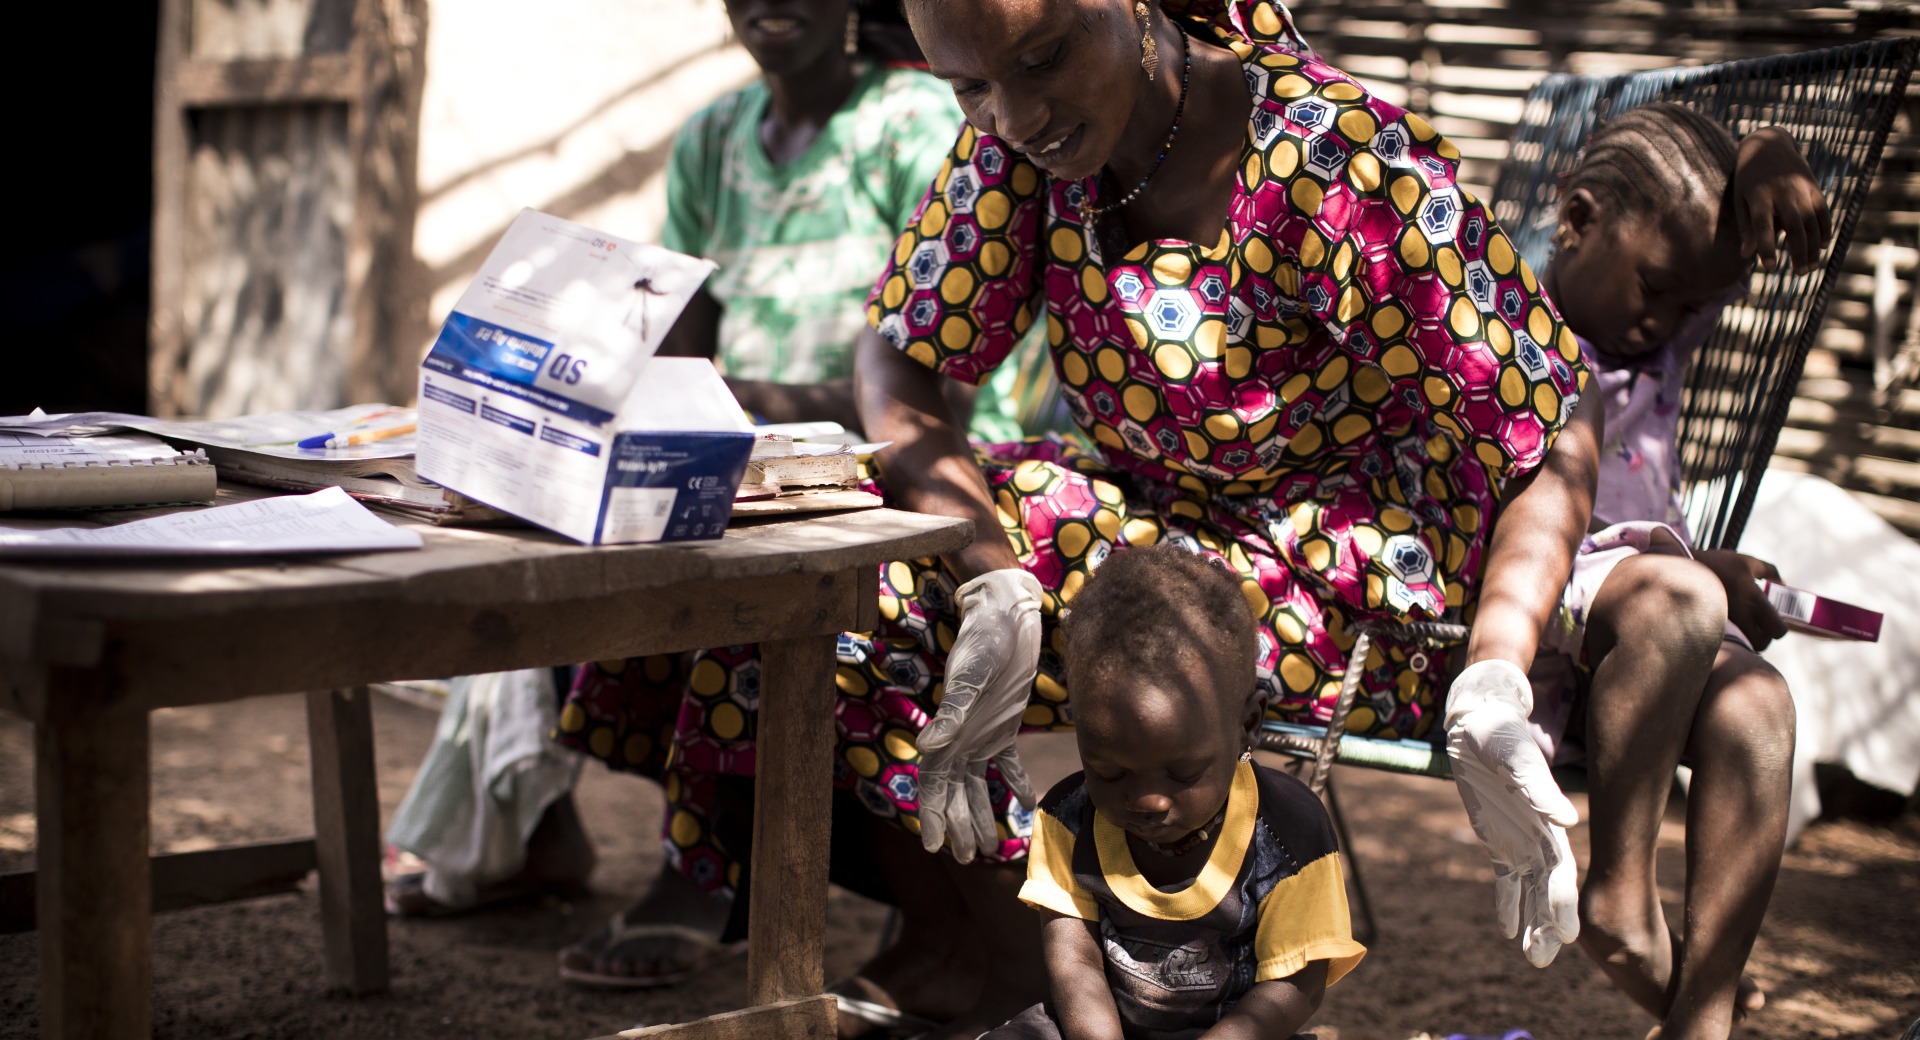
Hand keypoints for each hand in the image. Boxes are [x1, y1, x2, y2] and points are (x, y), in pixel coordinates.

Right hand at [916, 568, 1044, 862]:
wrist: (1007, 613)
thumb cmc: (985, 640)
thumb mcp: (971, 676)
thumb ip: (953, 714)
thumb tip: (926, 750)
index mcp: (947, 731)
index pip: (934, 783)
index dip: (933, 815)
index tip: (935, 847)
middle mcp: (960, 737)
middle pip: (954, 791)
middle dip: (958, 825)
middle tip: (966, 858)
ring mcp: (981, 733)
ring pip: (976, 784)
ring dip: (979, 813)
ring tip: (987, 847)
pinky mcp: (1004, 725)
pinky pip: (1005, 762)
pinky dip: (1013, 782)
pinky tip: (1023, 802)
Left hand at [1445, 659, 1580, 966]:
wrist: (1479, 721)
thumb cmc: (1501, 735)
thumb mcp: (1517, 759)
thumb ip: (1542, 790)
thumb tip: (1569, 822)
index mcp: (1548, 822)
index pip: (1560, 872)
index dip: (1563, 903)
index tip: (1569, 936)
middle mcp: (1540, 836)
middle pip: (1549, 890)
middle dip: (1549, 924)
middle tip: (1545, 960)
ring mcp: (1520, 840)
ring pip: (1530, 891)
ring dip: (1532, 922)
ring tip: (1535, 958)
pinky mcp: (1498, 839)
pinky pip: (1505, 878)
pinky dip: (1508, 903)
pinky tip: (1509, 930)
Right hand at [1696, 549, 1788, 650]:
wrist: (1682, 571)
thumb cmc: (1718, 564)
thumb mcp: (1747, 561)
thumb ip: (1769, 571)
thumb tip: (1782, 583)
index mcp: (1754, 600)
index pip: (1778, 629)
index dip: (1779, 628)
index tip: (1774, 620)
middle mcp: (1742, 616)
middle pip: (1761, 644)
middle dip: (1763, 638)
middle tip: (1760, 627)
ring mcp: (1726, 624)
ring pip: (1744, 645)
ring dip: (1747, 639)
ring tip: (1743, 625)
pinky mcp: (1712, 627)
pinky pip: (1728, 640)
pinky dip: (1732, 637)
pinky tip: (1727, 623)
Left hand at [1734, 127, 1832, 274]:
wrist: (1768, 144)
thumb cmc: (1747, 178)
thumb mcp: (1740, 199)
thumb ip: (1745, 227)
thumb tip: (1746, 255)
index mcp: (1758, 196)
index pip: (1763, 226)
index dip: (1767, 247)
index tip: (1770, 268)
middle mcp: (1782, 192)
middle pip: (1794, 227)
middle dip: (1798, 252)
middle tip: (1801, 274)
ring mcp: (1801, 188)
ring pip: (1812, 222)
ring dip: (1813, 246)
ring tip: (1810, 267)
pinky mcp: (1813, 186)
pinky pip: (1823, 211)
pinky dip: (1825, 229)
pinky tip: (1822, 246)